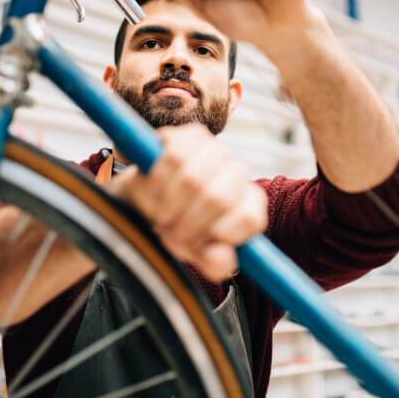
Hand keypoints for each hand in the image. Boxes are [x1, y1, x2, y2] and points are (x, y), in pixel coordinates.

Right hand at [103, 124, 267, 281]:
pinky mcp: (188, 135)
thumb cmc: (180, 226)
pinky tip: (152, 192)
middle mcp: (237, 171)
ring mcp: (215, 149)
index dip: (219, 235)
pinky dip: (157, 181)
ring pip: (192, 176)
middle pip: (217, 197)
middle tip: (169, 232)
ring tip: (160, 214)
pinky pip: (171, 156)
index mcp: (249, 203)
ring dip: (168, 203)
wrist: (149, 197)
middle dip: (186, 222)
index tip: (196, 245)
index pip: (249, 217)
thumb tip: (223, 259)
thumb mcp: (197, 252)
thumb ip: (214, 263)